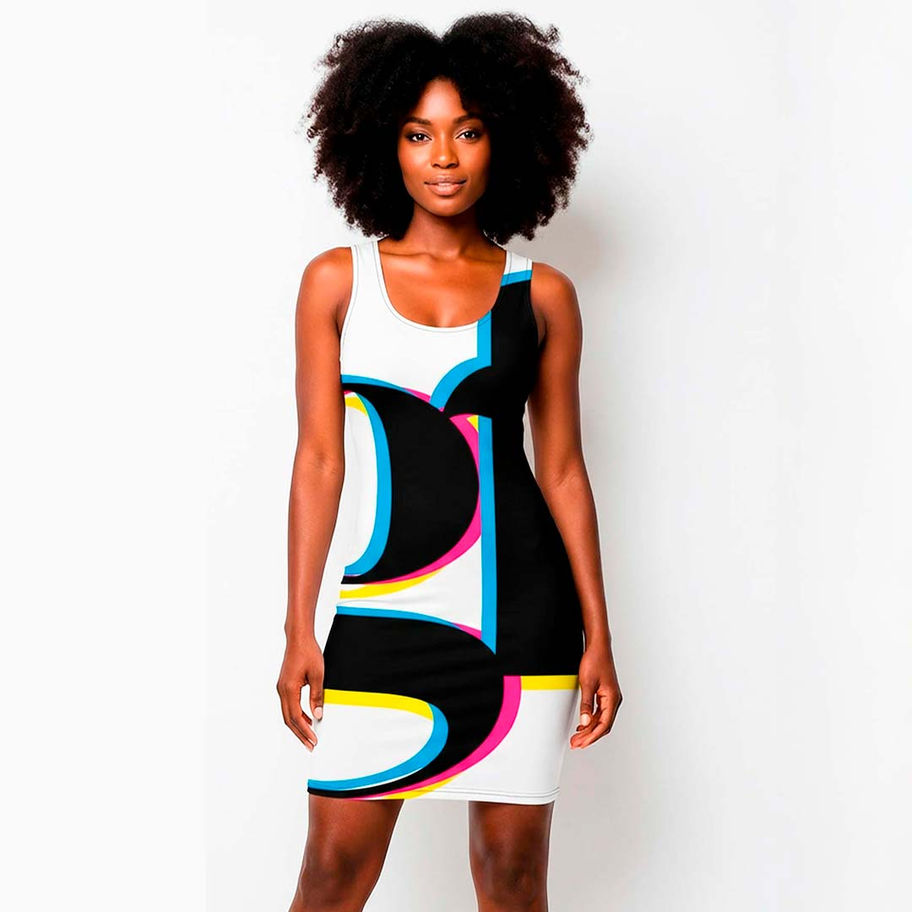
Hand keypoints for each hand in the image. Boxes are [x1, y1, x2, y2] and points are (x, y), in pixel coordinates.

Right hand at [276, 636, 323, 751]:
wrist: (298, 638)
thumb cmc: (308, 652)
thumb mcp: (318, 675)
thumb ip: (317, 696)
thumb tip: (317, 714)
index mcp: (289, 689)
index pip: (296, 717)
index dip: (305, 730)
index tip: (314, 740)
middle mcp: (282, 690)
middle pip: (289, 719)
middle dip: (300, 734)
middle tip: (310, 745)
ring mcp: (281, 688)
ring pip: (287, 714)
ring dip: (298, 726)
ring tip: (309, 736)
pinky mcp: (284, 685)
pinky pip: (289, 705)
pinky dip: (297, 715)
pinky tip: (307, 718)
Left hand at [570, 637, 621, 749]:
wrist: (598, 647)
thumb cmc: (595, 661)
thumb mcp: (587, 683)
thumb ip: (586, 704)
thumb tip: (584, 721)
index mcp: (612, 699)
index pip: (603, 725)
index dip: (592, 736)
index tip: (581, 743)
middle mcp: (613, 700)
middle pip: (603, 725)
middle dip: (589, 736)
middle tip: (576, 744)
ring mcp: (610, 698)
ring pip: (600, 720)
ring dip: (589, 729)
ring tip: (577, 737)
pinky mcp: (605, 694)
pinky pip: (599, 713)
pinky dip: (590, 721)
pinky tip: (582, 725)